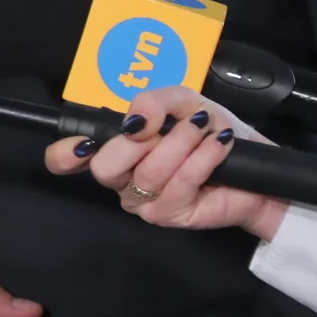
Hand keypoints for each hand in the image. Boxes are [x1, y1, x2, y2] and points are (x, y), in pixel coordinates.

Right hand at [43, 86, 284, 238]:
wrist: (254, 162)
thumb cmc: (209, 129)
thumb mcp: (182, 101)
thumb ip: (153, 102)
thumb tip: (134, 120)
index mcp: (113, 149)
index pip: (65, 160)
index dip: (63, 154)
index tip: (83, 144)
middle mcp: (120, 178)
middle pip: (104, 167)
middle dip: (137, 142)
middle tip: (167, 127)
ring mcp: (143, 201)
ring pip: (147, 173)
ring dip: (181, 143)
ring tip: (205, 130)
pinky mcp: (169, 215)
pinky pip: (178, 184)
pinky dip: (202, 158)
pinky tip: (218, 145)